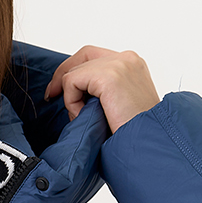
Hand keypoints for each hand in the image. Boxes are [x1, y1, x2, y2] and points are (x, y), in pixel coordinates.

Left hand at [43, 46, 160, 133]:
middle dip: (63, 75)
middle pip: (83, 56)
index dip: (74, 70)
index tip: (59, 90)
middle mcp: (127, 59)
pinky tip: (85, 116)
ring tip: (84, 118)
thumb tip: (75, 92)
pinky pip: (72, 82)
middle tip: (52, 95)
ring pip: (75, 71)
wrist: (149, 146)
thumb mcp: (119, 105)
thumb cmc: (135, 134)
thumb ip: (101, 92)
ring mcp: (118, 65)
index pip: (94, 56)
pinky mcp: (108, 76)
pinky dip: (72, 102)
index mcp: (132, 65)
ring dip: (72, 98)